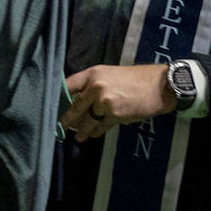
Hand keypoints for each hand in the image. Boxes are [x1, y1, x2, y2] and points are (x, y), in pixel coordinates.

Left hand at [60, 63, 174, 140]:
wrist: (158, 86)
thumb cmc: (133, 80)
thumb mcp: (109, 74)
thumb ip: (92, 85)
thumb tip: (77, 100)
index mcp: (92, 74)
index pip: (67, 85)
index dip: (58, 97)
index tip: (52, 106)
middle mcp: (96, 86)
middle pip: (75, 106)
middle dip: (67, 119)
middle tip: (61, 126)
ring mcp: (105, 102)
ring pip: (88, 120)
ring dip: (82, 130)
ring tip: (78, 136)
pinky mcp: (115, 115)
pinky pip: (101, 126)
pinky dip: (97, 131)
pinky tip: (93, 134)